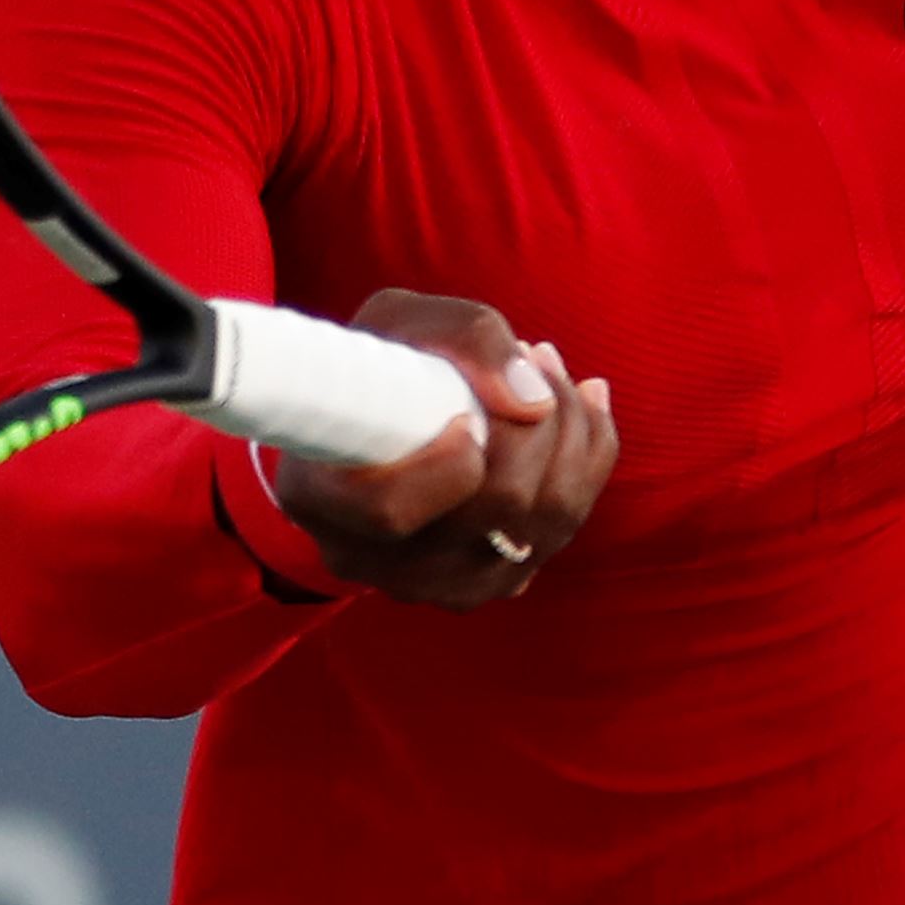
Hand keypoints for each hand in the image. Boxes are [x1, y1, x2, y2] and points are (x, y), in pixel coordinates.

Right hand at [262, 290, 615, 609]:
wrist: (378, 412)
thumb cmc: (381, 361)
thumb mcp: (401, 319)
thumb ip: (465, 338)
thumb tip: (533, 401)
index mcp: (317, 497)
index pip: (392, 511)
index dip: (448, 461)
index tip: (466, 409)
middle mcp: (369, 559)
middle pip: (495, 512)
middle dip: (541, 421)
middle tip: (536, 352)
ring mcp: (431, 584)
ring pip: (545, 526)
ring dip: (572, 433)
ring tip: (553, 371)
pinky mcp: (488, 584)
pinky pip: (563, 531)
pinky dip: (587, 462)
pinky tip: (582, 407)